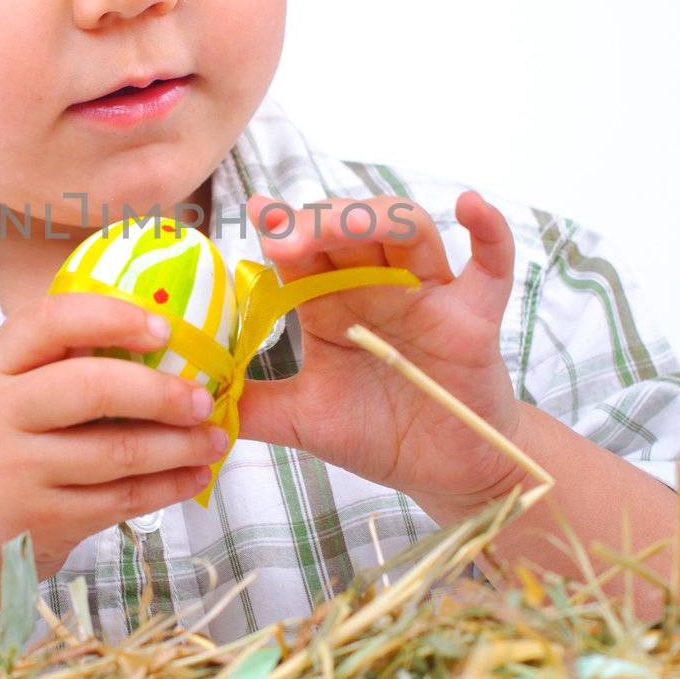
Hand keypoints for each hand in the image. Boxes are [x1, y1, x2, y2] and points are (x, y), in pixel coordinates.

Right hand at [0, 293, 227, 602]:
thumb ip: (50, 374)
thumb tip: (153, 344)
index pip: (47, 322)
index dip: (110, 316)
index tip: (162, 326)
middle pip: (91, 387)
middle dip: (160, 391)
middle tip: (204, 396)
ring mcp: (18, 475)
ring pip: (118, 452)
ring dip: (180, 445)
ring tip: (216, 438)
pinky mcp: (44, 524)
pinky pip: (121, 501)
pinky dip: (168, 487)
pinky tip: (193, 477)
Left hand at [237, 190, 527, 516]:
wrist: (446, 473)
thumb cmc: (379, 433)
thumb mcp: (303, 422)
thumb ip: (251, 406)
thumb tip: (188, 400)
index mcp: (331, 301)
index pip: (303, 251)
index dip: (280, 227)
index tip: (254, 211)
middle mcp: (378, 286)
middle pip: (351, 229)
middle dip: (318, 223)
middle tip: (285, 237)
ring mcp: (429, 296)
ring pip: (410, 232)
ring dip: (378, 219)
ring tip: (346, 224)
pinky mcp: (475, 318)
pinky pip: (491, 266)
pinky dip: (488, 231)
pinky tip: (471, 204)